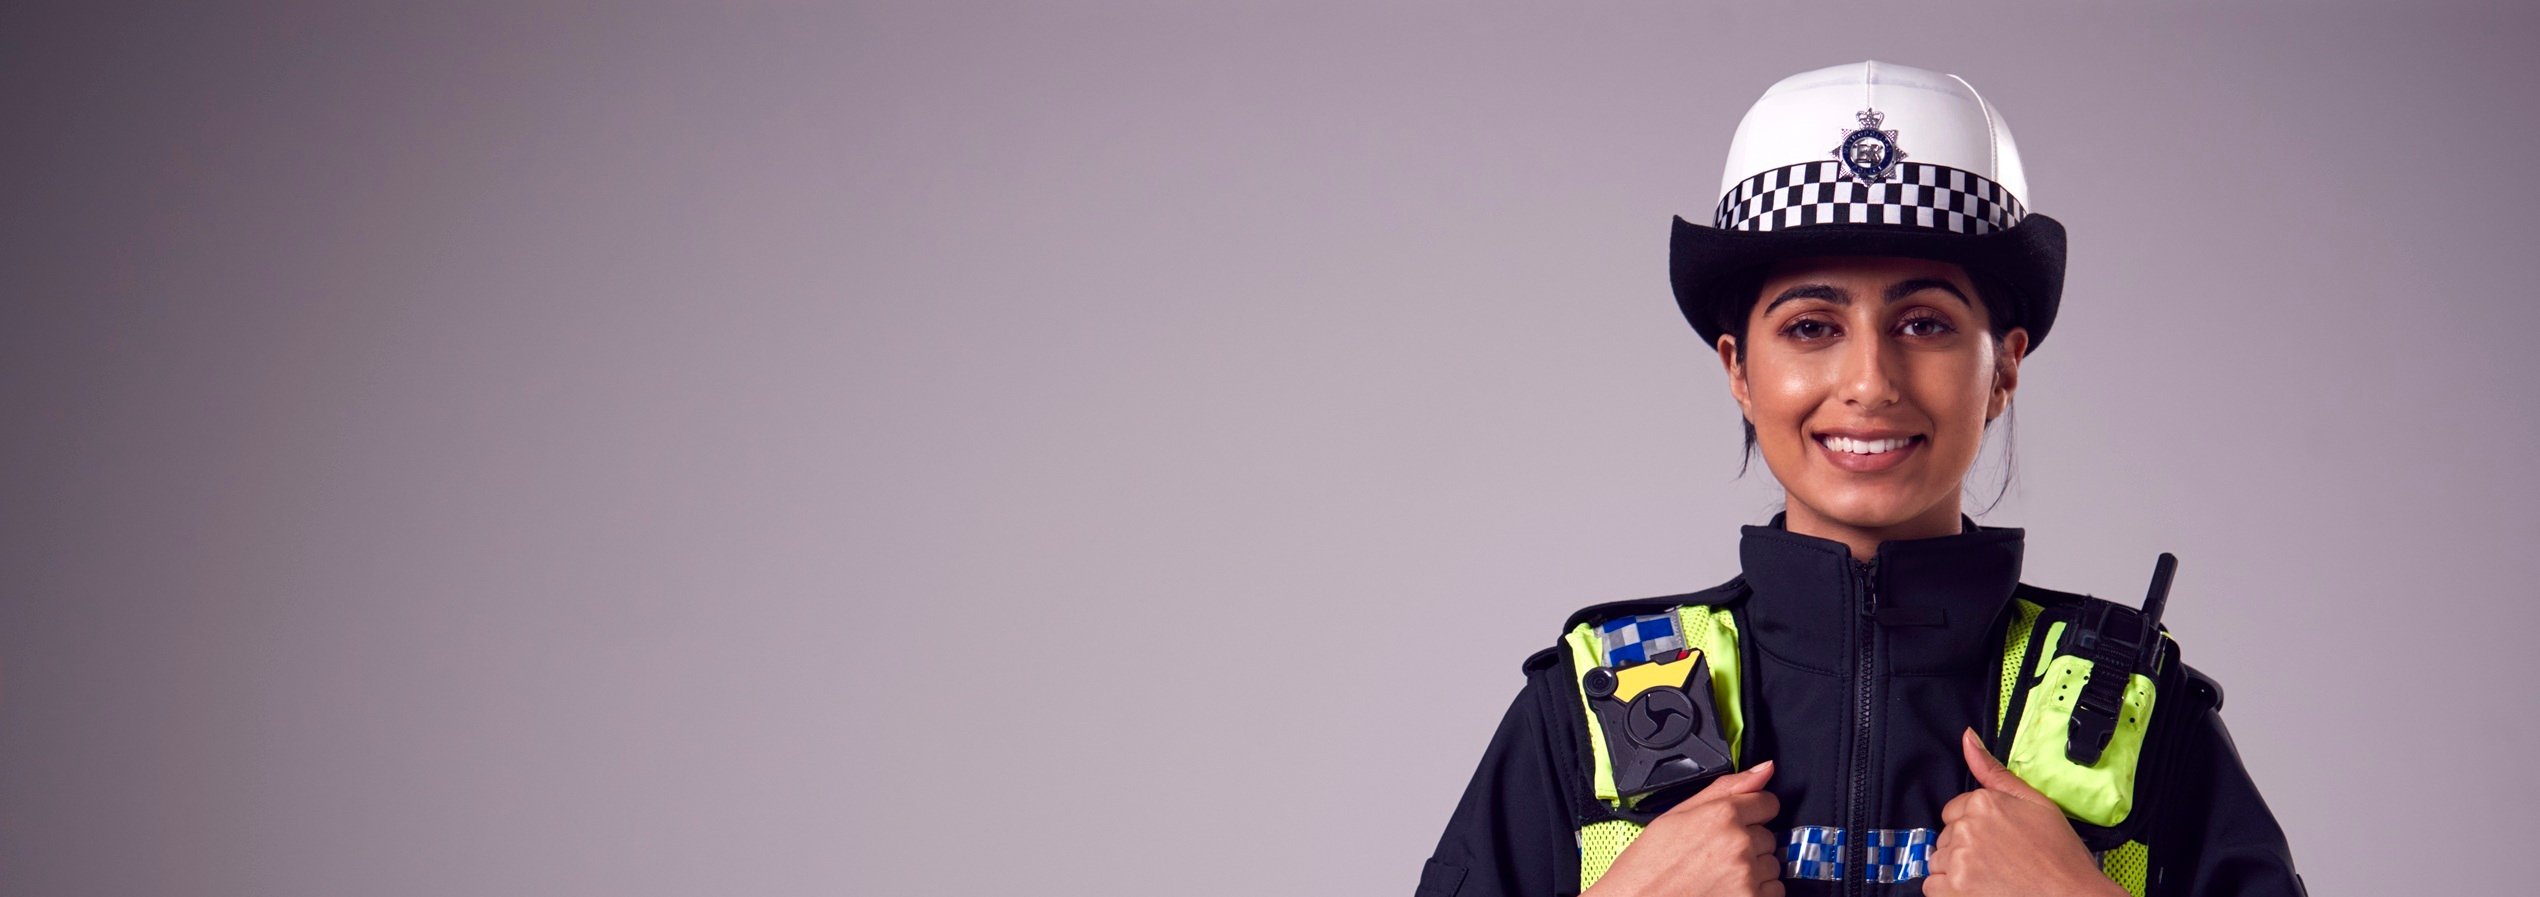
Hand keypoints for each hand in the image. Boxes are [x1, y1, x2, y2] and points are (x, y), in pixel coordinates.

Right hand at [1583, 760, 1781, 896]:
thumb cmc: (1650, 864)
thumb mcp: (1678, 814)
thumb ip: (1726, 789)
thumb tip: (1764, 769)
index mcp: (1722, 815)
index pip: (1768, 803)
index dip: (1752, 812)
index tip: (1740, 822)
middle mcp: (1739, 843)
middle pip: (1768, 836)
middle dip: (1749, 844)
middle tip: (1716, 855)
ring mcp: (1747, 875)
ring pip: (1772, 865)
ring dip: (1754, 869)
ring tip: (1720, 874)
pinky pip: (1774, 891)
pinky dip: (1757, 892)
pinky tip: (1729, 889)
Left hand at [1924, 728, 2126, 896]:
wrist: (2072, 896)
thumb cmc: (2060, 856)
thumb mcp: (2035, 803)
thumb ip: (1994, 772)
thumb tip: (1967, 737)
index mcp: (1983, 802)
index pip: (1954, 811)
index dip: (1974, 828)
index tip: (1995, 841)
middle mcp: (1967, 828)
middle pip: (1946, 836)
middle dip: (1964, 848)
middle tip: (1998, 861)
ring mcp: (1959, 859)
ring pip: (1938, 861)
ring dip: (1956, 870)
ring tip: (1989, 877)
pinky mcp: (1954, 889)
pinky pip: (1932, 887)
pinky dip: (1948, 891)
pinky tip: (1976, 890)